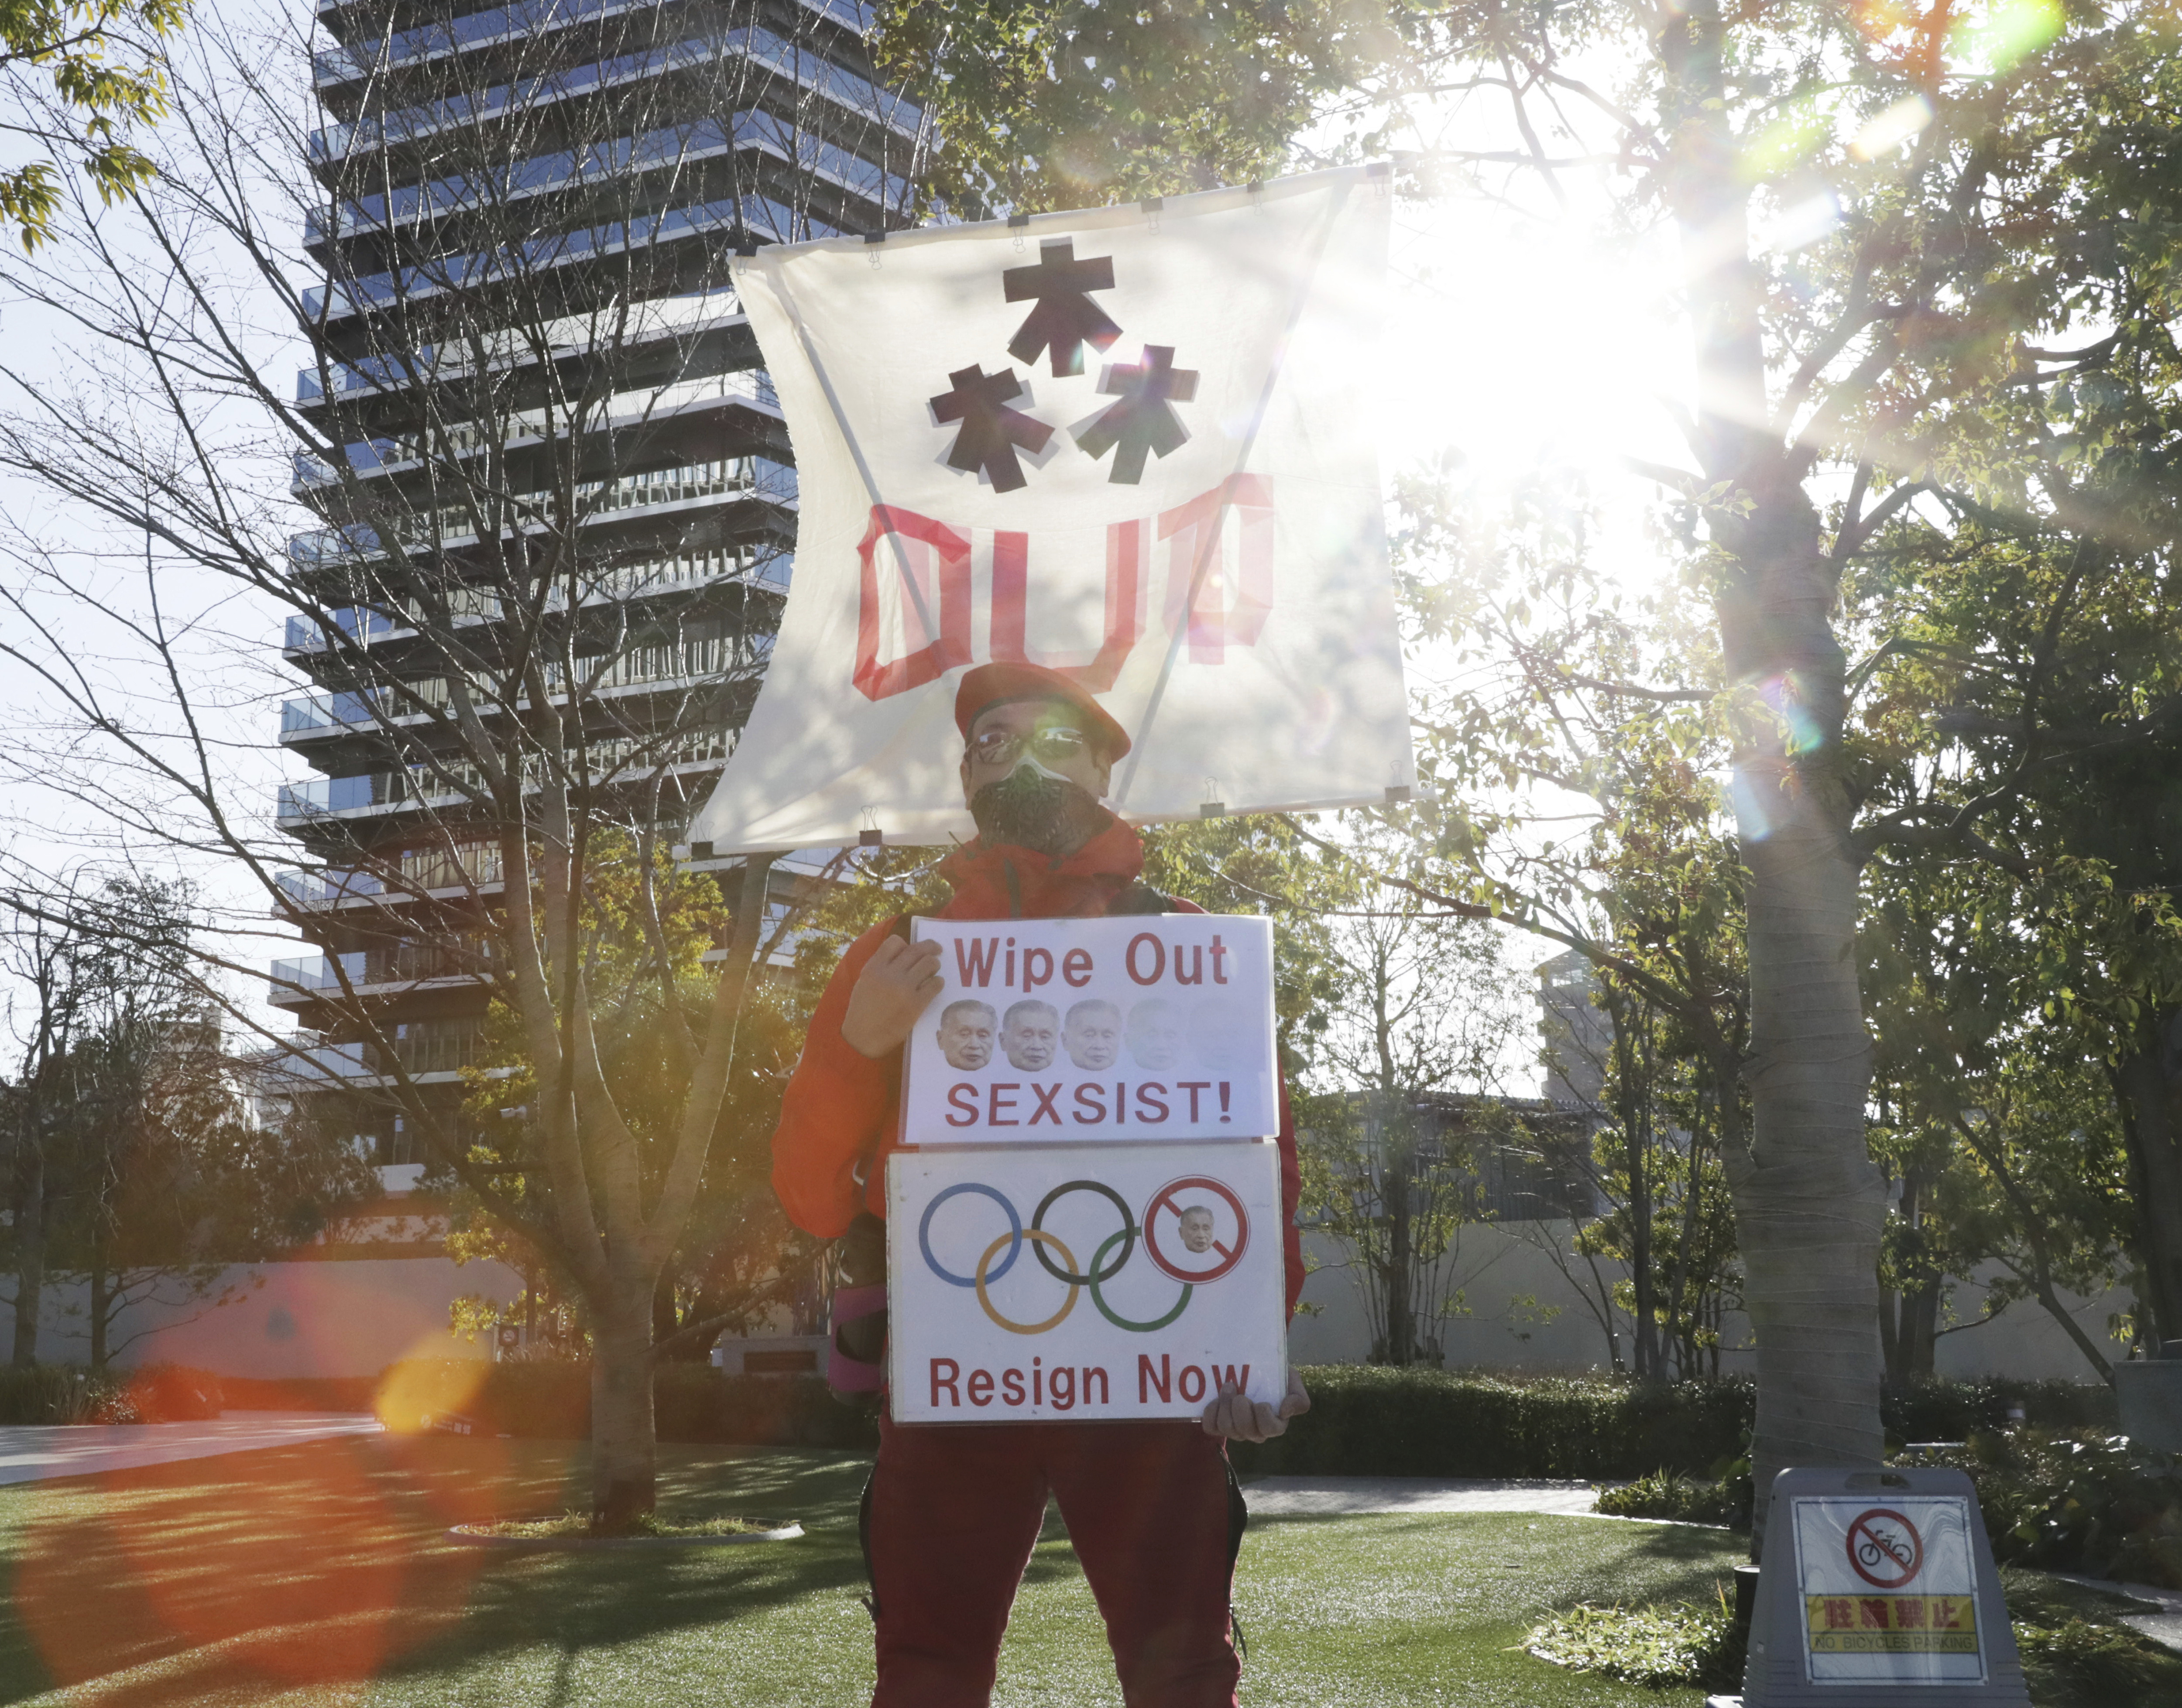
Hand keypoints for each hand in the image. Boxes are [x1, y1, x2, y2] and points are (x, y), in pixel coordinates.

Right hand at [840, 936, 944, 1058]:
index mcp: (874, 967)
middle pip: (916, 950)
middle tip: (937, 949)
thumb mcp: (865, 981)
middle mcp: (889, 974)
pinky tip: (935, 985)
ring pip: (929, 963)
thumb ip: (880, 966)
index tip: (911, 950)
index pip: (895, 942)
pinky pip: (935, 984)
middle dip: (930, 947)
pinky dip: (938, 982)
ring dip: (934, 965)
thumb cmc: (863, 1010)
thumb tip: (903, 955)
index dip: (906, 944)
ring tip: (934, 970)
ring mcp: (904, 988)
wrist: (863, 1038)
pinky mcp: (916, 1004)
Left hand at [1200, 1368, 1309, 1442]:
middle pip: (1245, 1430)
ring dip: (1224, 1406)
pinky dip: (1210, 1414)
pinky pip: (1211, 1428)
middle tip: (1236, 1388)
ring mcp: (1235, 1429)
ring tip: (1226, 1387)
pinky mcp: (1217, 1425)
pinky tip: (1215, 1400)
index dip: (1264, 1417)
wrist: (1252, 1366)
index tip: (1262, 1401)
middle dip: (1240, 1409)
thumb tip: (1284, 1412)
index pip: (1270, 1429)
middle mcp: (1254, 1431)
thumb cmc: (1274, 1375)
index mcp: (1274, 1423)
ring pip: (1227, 1429)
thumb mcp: (1292, 1381)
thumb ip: (1298, 1398)